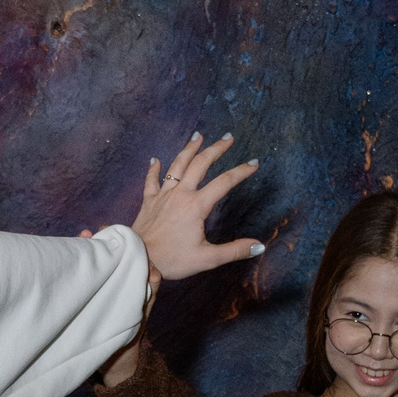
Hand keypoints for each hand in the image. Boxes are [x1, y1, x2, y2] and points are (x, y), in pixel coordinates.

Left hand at [130, 132, 263, 280]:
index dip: (241, 171)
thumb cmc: (172, 260)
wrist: (138, 259)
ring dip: (189, 149)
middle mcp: (180, 195)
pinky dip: (153, 169)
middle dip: (216, 149)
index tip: (254, 163)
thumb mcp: (207, 258)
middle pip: (200, 164)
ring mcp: (163, 196)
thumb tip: (259, 247)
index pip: (224, 183)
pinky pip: (151, 181)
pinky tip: (155, 160)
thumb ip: (234, 250)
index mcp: (196, 206)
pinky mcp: (149, 202)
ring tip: (198, 136)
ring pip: (177, 165)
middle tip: (228, 138)